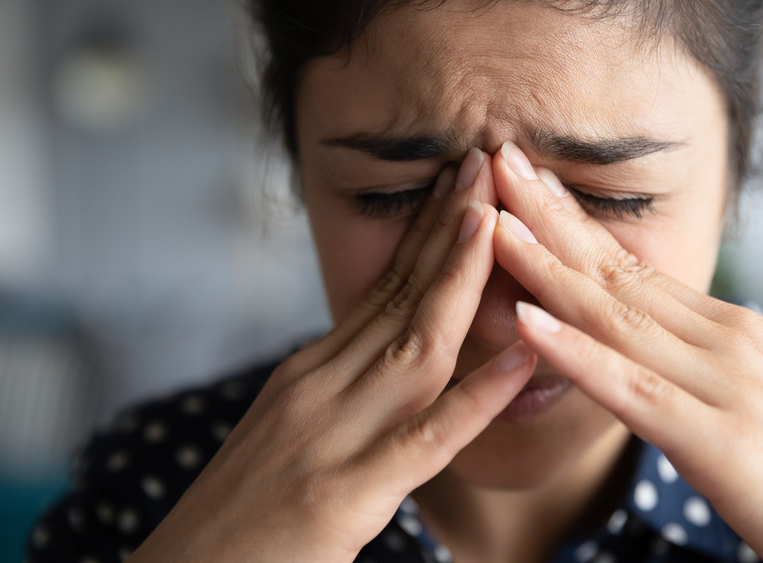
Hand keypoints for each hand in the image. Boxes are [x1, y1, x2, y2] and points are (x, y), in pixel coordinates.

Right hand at [129, 152, 535, 561]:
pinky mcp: (345, 493)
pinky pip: (426, 438)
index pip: (382, 288)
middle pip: (399, 296)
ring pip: (413, 345)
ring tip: (497, 221)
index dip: (428, 233)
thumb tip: (390, 352)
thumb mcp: (289, 430)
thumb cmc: (242, 512)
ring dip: (459, 279)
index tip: (462, 183)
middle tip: (485, 163)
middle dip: (449, 228)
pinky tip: (520, 358)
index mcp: (311, 373)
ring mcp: (332, 436)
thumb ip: (340, 389)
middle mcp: (320, 387)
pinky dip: (477, 396)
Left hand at [488, 144, 762, 562]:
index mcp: (730, 332)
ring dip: (545, 265)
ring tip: (491, 222)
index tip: (529, 185)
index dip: (575, 225)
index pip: (635, 268)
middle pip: (617, 272)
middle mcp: (726, 341)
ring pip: (615, 315)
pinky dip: (575, 351)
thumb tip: (644, 351)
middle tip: (496, 161)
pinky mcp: (722, 441)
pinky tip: (525, 319)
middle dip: (549, 216)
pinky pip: (631, 388)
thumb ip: (697, 371)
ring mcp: (725, 385)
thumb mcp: (752, 401)